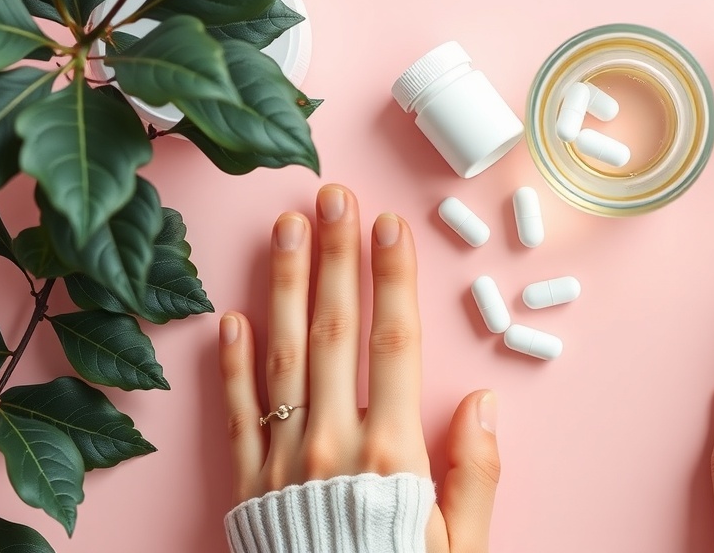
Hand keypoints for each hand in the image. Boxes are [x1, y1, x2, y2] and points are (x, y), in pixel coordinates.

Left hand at [218, 184, 501, 551]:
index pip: (394, 341)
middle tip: (332, 195)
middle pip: (336, 329)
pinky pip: (237, 411)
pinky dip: (232, 361)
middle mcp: (332, 442)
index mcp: (390, 453)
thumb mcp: (460, 548)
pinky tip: (232, 315)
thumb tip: (482, 401)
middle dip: (336, 255)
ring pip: (283, 354)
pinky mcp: (246, 485)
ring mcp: (282, 459)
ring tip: (286, 227)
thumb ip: (475, 474)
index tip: (389, 225)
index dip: (393, 277)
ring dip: (286, 284)